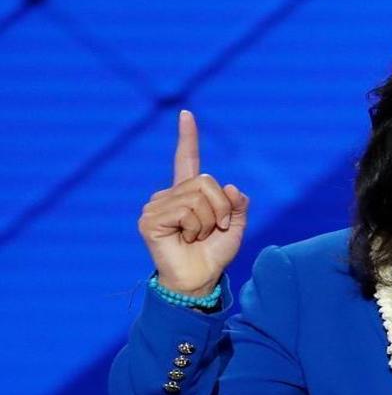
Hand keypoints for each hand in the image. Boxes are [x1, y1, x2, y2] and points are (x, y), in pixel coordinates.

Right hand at [138, 111, 248, 295]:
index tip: (187, 114)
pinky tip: (185, 239)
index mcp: (188, 193)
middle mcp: (169, 195)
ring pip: (199, 198)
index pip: (186, 159)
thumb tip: (233, 188)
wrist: (199, 280)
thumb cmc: (214, 254)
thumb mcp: (236, 227)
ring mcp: (156, 206)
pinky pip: (186, 211)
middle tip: (214, 229)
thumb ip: (239, 205)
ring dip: (209, 221)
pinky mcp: (149, 219)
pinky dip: (195, 228)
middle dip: (221, 208)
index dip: (188, 137)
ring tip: (198, 237)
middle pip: (207, 182)